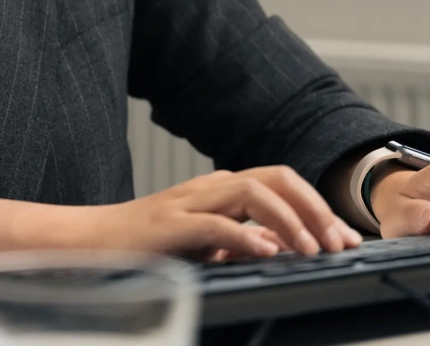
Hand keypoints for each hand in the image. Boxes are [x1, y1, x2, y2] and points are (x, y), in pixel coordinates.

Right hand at [89, 166, 364, 261]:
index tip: (344, 238)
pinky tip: (267, 252)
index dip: (318, 206)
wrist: (86, 243)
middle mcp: (209, 187)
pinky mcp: (169, 224)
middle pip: (276, 177)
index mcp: (220, 189)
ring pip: (253, 191)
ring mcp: (189, 201)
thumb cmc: (142, 246)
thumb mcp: (201, 243)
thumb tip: (280, 247)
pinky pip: (216, 222)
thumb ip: (237, 240)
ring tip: (310, 249)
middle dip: (314, 208)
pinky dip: (246, 235)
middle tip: (337, 243)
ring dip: (289, 219)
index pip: (281, 183)